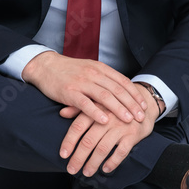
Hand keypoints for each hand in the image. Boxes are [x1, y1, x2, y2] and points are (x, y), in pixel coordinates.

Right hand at [23, 51, 148, 124]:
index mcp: (100, 68)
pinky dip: (96, 112)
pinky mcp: (69, 92)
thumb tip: (122, 90)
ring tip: (128, 120)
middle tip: (141, 116)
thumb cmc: (69, 71)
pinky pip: (85, 103)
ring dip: (118, 109)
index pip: (123, 81)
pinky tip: (104, 121)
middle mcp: (93, 74)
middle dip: (131, 104)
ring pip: (105, 96)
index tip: (143, 106)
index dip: (135, 94)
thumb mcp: (90, 69)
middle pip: (117, 90)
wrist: (45, 66)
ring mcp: (81, 83)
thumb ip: (104, 78)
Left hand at [58, 99, 159, 175]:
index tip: (63, 155)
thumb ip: (80, 109)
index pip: (78, 127)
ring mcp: (121, 126)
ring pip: (103, 148)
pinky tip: (106, 169)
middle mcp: (107, 118)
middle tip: (71, 169)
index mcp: (96, 109)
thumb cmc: (116, 107)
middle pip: (88, 140)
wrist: (144, 104)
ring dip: (93, 163)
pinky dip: (113, 162)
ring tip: (87, 172)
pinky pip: (121, 151)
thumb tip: (61, 113)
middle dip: (78, 157)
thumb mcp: (98, 104)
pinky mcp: (133, 134)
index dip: (69, 141)